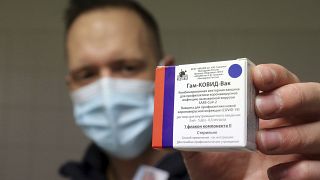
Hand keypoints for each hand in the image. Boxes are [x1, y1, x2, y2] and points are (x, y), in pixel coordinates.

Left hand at [182, 64, 319, 179]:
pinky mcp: (310, 170)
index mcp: (266, 108)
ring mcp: (305, 146)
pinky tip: (275, 174)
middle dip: (291, 96)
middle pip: (312, 96)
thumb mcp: (199, 149)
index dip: (272, 74)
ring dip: (294, 134)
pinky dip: (302, 169)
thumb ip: (188, 131)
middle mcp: (291, 122)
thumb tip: (168, 113)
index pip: (280, 80)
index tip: (255, 76)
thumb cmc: (218, 170)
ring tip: (262, 142)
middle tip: (262, 106)